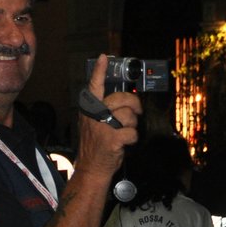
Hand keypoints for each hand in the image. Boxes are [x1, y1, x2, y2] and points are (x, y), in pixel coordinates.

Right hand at [76, 55, 139, 178]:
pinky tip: (126, 143)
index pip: (94, 87)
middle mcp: (94, 116)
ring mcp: (102, 127)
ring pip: (129, 116)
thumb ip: (103, 111)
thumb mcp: (92, 125)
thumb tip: (125, 100)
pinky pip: (132, 132)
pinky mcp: (111, 139)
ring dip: (132, 125)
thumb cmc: (95, 146)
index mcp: (89, 110)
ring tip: (126, 132)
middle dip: (134, 105)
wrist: (91, 169)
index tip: (103, 58)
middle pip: (121, 99)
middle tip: (136, 111)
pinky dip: (133, 139)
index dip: (99, 71)